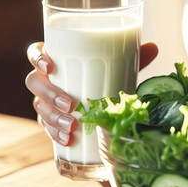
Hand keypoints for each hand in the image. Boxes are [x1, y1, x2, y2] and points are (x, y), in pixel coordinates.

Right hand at [25, 41, 158, 144]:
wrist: (105, 105)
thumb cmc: (108, 77)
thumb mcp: (120, 67)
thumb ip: (134, 56)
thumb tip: (154, 47)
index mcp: (58, 59)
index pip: (36, 52)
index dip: (37, 58)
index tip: (51, 67)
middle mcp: (48, 79)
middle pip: (34, 82)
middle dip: (49, 94)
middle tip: (70, 104)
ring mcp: (46, 101)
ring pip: (38, 106)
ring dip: (52, 117)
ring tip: (73, 125)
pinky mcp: (51, 120)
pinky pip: (46, 127)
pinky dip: (56, 133)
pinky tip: (68, 139)